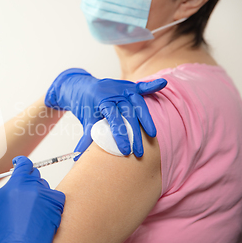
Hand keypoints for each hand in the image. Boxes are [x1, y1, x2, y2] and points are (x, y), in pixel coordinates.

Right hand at [0, 156, 64, 242]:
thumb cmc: (1, 231)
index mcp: (18, 183)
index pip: (24, 163)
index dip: (21, 162)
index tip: (18, 164)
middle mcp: (35, 187)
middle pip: (34, 174)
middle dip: (27, 179)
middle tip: (20, 191)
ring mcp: (48, 197)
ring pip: (44, 186)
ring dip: (37, 191)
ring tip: (27, 207)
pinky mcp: (57, 208)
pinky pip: (56, 197)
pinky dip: (49, 201)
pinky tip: (39, 211)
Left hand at [45, 68, 166, 157]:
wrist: (81, 87)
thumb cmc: (85, 106)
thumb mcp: (86, 120)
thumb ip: (85, 138)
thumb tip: (78, 158)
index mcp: (101, 101)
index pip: (113, 119)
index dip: (120, 135)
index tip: (126, 151)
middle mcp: (113, 93)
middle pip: (128, 114)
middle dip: (135, 134)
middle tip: (139, 152)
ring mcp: (122, 88)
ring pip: (138, 103)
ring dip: (146, 119)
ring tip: (152, 135)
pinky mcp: (128, 86)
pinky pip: (141, 86)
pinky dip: (152, 85)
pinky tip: (162, 84)